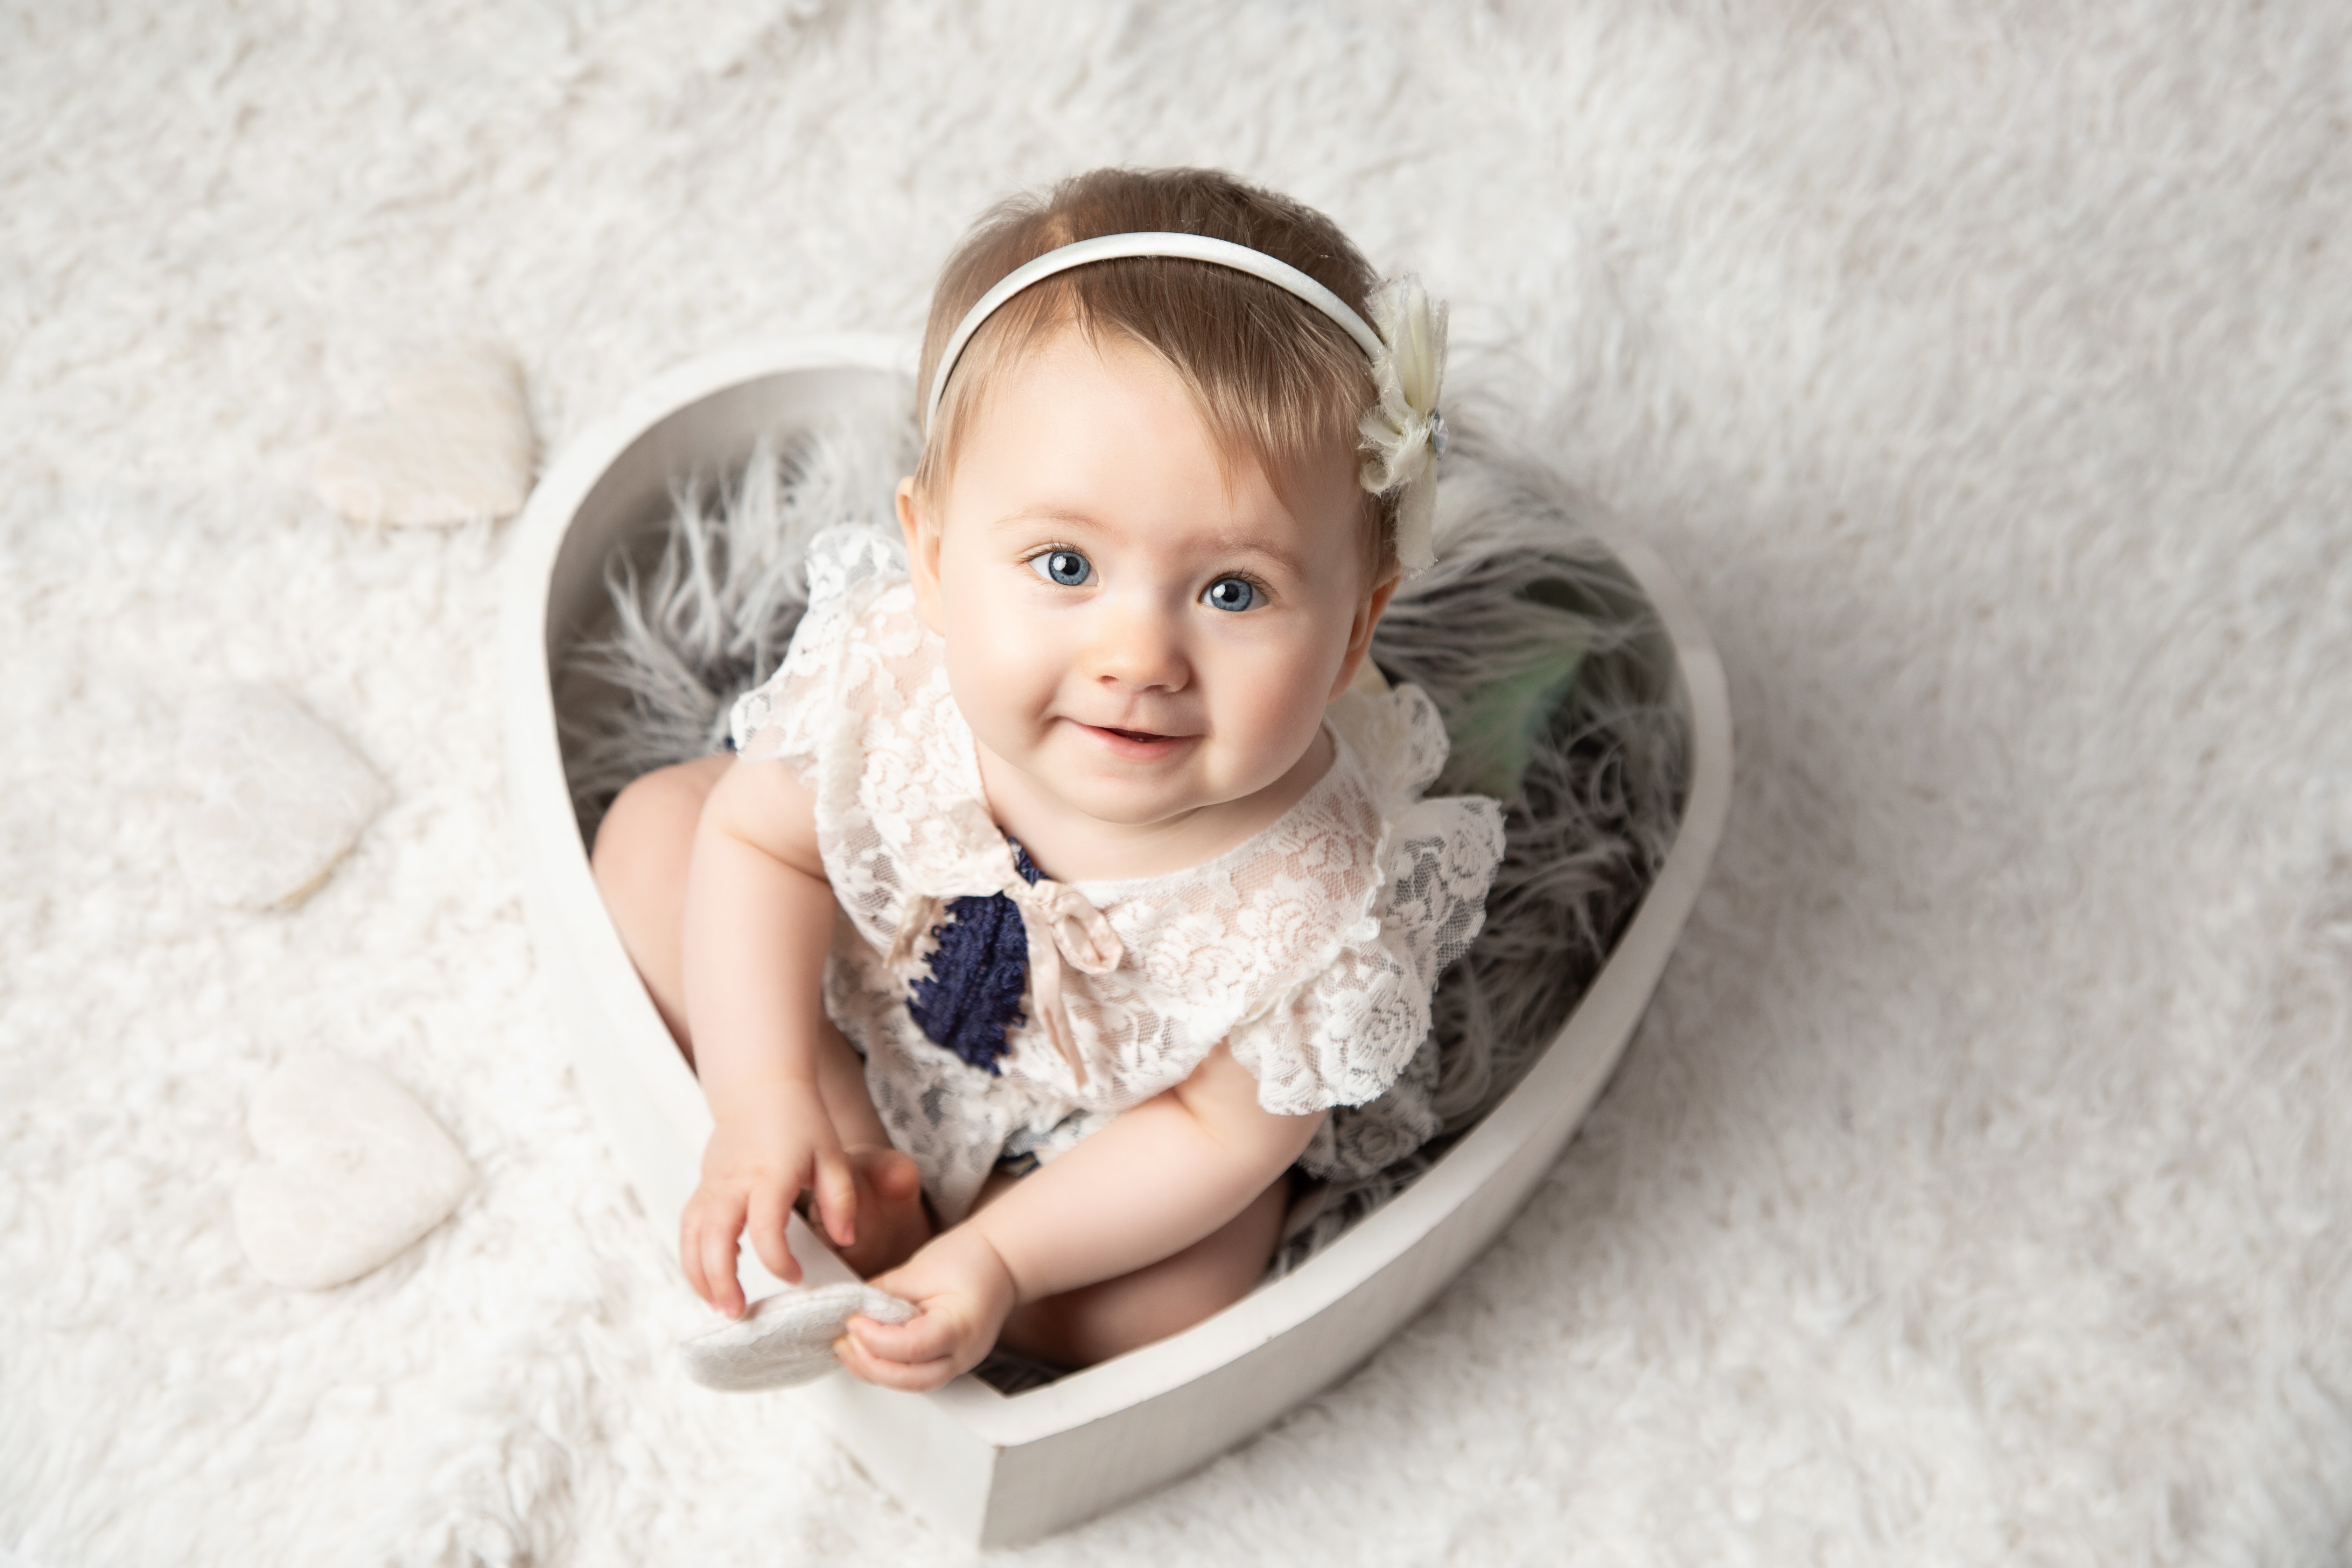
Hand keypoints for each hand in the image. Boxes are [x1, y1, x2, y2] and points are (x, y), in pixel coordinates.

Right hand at [679, 1078, 856, 1317]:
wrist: (759, 1086)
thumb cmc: (800, 1120)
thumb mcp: (832, 1155)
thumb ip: (840, 1198)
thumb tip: (847, 1239)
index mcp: (770, 1175)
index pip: (765, 1228)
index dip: (778, 1261)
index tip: (797, 1278)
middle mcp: (734, 1181)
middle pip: (715, 1238)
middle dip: (721, 1281)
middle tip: (736, 1313)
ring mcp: (712, 1183)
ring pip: (692, 1236)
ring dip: (699, 1274)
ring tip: (717, 1305)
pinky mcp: (702, 1184)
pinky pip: (689, 1226)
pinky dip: (693, 1255)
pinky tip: (710, 1275)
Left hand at [836, 1225, 1017, 1390]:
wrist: (1001, 1261)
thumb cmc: (970, 1258)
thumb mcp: (920, 1268)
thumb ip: (884, 1293)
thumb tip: (852, 1310)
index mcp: (961, 1326)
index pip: (912, 1347)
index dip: (874, 1338)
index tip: (851, 1320)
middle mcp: (963, 1354)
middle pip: (910, 1379)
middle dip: (868, 1364)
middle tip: (843, 1340)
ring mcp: (958, 1363)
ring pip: (909, 1384)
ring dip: (873, 1371)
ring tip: (846, 1348)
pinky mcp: (949, 1362)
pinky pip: (913, 1375)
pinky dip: (885, 1368)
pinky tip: (864, 1352)